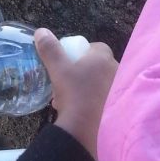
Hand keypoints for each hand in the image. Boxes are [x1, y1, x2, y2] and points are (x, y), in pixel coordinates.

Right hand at [34, 28, 117, 159]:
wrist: (86, 128)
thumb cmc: (74, 92)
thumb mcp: (58, 69)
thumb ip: (50, 49)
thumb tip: (41, 31)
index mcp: (105, 59)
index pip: (96, 47)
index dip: (81, 52)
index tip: (69, 61)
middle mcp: (117, 72)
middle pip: (98, 66)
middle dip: (83, 72)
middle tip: (67, 81)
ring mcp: (119, 91)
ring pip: (100, 84)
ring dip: (86, 88)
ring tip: (68, 98)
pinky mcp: (118, 108)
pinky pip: (103, 100)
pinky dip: (91, 102)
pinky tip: (77, 111)